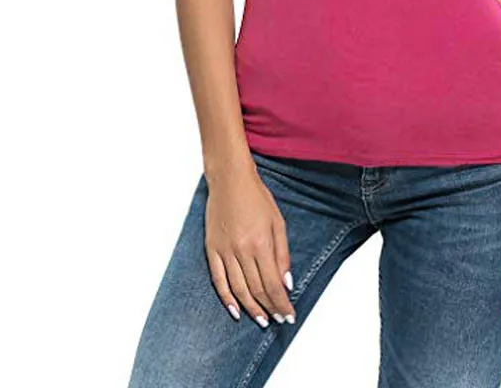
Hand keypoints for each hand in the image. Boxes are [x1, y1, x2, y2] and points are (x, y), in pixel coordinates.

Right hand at [203, 161, 296, 326]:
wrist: (230, 180)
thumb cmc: (256, 197)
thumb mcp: (277, 222)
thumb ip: (282, 254)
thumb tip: (286, 282)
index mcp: (260, 243)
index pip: (272, 283)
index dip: (281, 303)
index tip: (288, 315)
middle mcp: (241, 250)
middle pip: (256, 289)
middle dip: (269, 308)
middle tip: (278, 319)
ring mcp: (224, 251)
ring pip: (238, 289)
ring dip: (251, 308)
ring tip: (261, 320)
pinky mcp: (211, 249)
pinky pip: (218, 280)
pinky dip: (226, 298)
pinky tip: (235, 310)